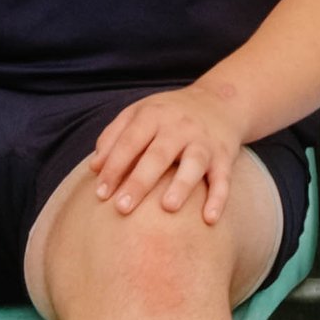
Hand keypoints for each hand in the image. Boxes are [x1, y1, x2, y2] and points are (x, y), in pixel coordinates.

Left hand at [89, 86, 246, 226]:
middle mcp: (180, 127)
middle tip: (122, 208)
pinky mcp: (224, 156)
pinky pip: (223, 179)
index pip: (130, 141)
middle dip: (140, 181)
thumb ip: (113, 137)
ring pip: (194, 163)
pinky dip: (218, 199)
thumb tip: (94, 168)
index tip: (100, 194)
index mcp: (154, 115)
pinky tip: (209, 219)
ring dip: (182, 185)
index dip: (114, 167)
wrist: (219, 101)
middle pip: (159, 155)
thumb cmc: (168, 115)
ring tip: (168, 207)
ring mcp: (204, 141)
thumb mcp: (139, 113)